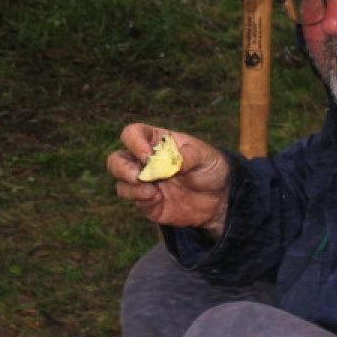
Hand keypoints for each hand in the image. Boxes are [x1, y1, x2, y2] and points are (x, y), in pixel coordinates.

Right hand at [107, 123, 231, 234]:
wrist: (219, 199)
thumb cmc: (211, 168)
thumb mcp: (206, 157)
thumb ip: (188, 156)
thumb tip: (170, 163)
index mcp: (156, 141)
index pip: (132, 134)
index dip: (134, 143)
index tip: (147, 156)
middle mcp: (144, 161)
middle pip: (116, 159)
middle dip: (121, 168)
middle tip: (139, 177)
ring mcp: (144, 182)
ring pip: (121, 182)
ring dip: (132, 187)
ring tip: (154, 191)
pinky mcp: (147, 201)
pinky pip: (134, 200)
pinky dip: (141, 200)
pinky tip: (158, 199)